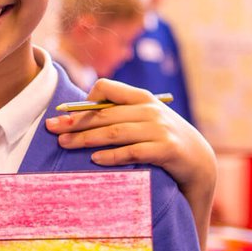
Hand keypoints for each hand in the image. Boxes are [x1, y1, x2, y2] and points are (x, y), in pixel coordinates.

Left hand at [45, 79, 214, 193]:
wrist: (199, 163)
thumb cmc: (163, 140)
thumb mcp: (145, 120)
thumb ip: (121, 114)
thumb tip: (80, 114)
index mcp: (142, 98)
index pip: (107, 87)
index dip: (85, 100)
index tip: (69, 115)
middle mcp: (150, 110)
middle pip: (104, 114)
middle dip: (74, 121)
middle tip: (52, 129)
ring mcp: (159, 130)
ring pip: (114, 132)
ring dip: (86, 138)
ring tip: (65, 144)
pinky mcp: (166, 150)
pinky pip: (133, 152)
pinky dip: (112, 156)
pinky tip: (95, 160)